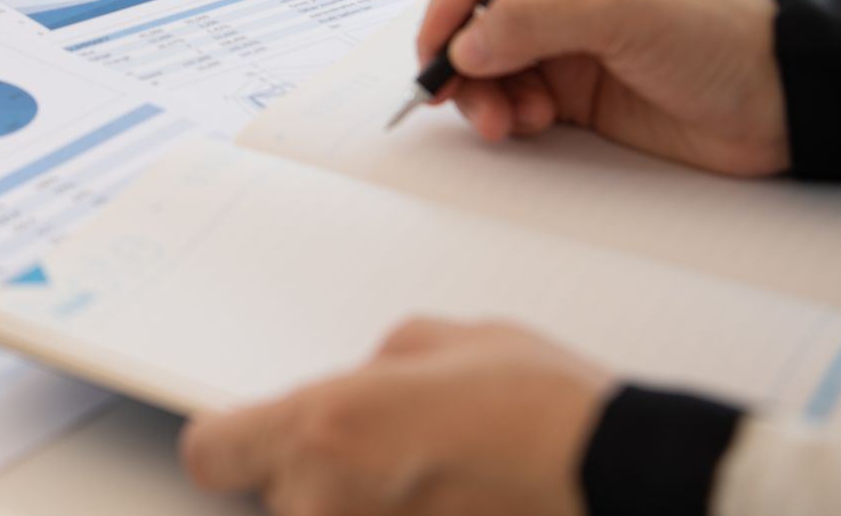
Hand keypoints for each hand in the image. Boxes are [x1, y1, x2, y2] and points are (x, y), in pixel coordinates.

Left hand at [181, 318, 609, 515]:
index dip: (232, 443)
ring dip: (368, 504)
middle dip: (323, 478)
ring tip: (440, 481)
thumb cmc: (548, 413)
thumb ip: (381, 363)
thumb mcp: (450, 341)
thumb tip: (367, 383)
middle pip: (279, 497)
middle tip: (394, 458)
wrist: (629, 484)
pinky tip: (460, 500)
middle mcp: (328, 502)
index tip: (247, 441)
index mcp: (325, 428)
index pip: (210, 453)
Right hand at [417, 0, 786, 175]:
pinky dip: (504, 110)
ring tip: (500, 117)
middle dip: (458, 46)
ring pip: (486, 55)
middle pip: (476, 3)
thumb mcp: (628, 11)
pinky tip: (526, 122)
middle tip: (447, 83)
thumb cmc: (728, 38)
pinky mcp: (570, 86)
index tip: (443, 32)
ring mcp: (566, 35)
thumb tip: (468, 41)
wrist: (781, 109)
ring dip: (480, 88)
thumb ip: (538, 19)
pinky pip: (510, 93)